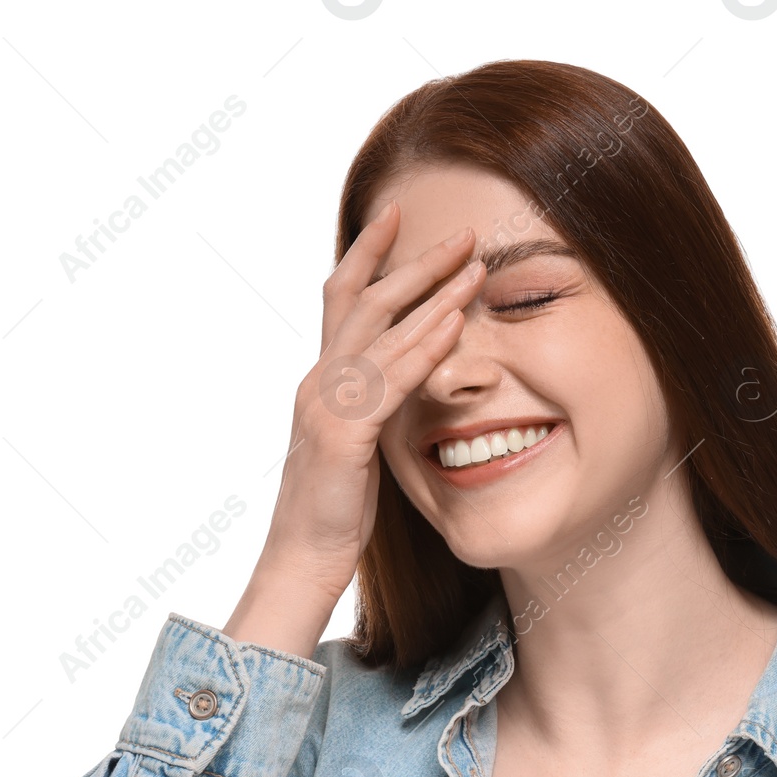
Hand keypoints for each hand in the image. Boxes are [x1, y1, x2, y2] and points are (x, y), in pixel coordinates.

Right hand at [223, 201, 484, 656]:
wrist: (302, 561)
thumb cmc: (333, 513)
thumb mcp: (357, 447)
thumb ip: (374, 408)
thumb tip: (404, 384)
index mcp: (323, 380)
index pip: (341, 299)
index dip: (367, 253)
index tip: (395, 214)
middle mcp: (319, 381)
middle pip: (365, 300)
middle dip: (414, 261)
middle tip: (461, 232)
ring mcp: (327, 405)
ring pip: (381, 332)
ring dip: (433, 295)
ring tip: (474, 266)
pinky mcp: (342, 435)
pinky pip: (389, 381)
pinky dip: (424, 349)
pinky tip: (455, 328)